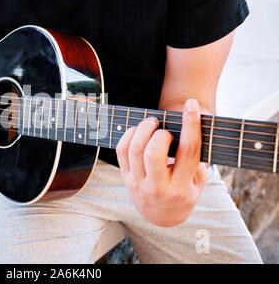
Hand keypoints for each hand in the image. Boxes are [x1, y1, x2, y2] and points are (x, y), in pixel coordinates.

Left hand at [116, 99, 207, 226]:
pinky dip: (129, 135)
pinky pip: (121, 151)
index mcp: (181, 187)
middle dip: (160, 134)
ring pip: (135, 151)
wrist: (162, 216)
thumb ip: (200, 157)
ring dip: (143, 130)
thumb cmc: (184, 192)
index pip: (188, 152)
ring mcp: (138, 183)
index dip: (190, 125)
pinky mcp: (125, 177)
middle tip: (163, 129)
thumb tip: (199, 121)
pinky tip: (138, 130)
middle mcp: (158, 187)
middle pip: (154, 154)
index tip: (191, 104)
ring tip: (151, 123)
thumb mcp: (199, 180)